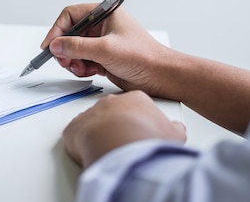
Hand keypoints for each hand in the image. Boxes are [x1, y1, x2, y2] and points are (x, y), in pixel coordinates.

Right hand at [40, 4, 173, 96]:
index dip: (58, 29)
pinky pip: (82, 60)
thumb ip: (77, 46)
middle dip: (65, 48)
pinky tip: (90, 72)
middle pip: (70, 33)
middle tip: (64, 60)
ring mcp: (102, 42)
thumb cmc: (144, 57)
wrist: (162, 77)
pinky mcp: (103, 57)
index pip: (71, 15)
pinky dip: (81, 67)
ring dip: (73, 60)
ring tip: (81, 68)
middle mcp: (102, 26)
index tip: (50, 45)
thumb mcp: (106, 49)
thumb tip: (56, 45)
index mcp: (105, 14)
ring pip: (74, 48)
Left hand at [62, 90, 185, 167]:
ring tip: (109, 150)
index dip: (138, 121)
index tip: (140, 133)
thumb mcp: (173, 133)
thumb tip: (178, 129)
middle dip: (117, 126)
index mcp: (134, 99)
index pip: (135, 106)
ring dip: (98, 134)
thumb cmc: (145, 137)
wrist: (121, 145)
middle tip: (125, 142)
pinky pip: (76, 134)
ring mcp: (90, 113)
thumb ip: (174, 128)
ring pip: (93, 123)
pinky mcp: (74, 127)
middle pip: (113, 113)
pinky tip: (91, 152)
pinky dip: (81, 143)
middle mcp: (110, 102)